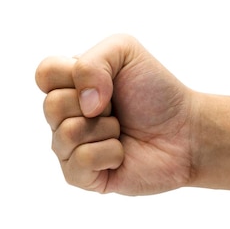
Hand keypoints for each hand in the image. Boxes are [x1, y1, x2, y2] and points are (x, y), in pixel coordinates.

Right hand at [35, 34, 195, 194]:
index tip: (105, 79)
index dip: (73, 74)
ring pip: (65, 134)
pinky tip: (122, 153)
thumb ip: (92, 61)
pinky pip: (79, 162)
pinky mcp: (83, 177)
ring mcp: (71, 149)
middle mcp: (64, 117)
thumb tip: (83, 105)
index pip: (43, 74)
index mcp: (69, 85)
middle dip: (95, 103)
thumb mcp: (125, 51)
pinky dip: (109, 153)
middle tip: (116, 108)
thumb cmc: (156, 92)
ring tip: (121, 130)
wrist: (186, 130)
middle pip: (51, 106)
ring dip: (105, 128)